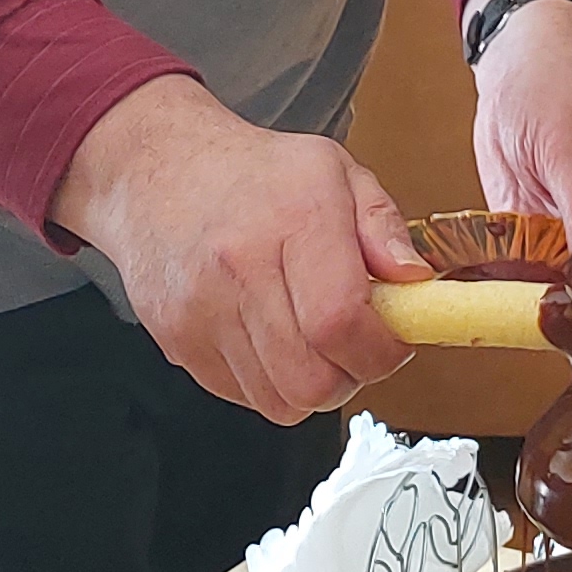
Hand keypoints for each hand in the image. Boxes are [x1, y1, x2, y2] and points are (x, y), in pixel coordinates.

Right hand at [51, 77, 428, 424]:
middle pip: (311, 380)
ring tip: (309, 336)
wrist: (156, 170)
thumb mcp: (334, 171)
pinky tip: (269, 335)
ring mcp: (200, 310)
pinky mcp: (176, 339)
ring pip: (279, 401)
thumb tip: (416, 282)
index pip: (341, 321)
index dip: (380, 350)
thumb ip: (383, 226)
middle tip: (352, 343)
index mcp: (293, 219)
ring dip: (309, 384)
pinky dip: (268, 381)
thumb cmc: (253, 173)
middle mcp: (239, 268)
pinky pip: (242, 396)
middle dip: (348, 376)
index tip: (392, 340)